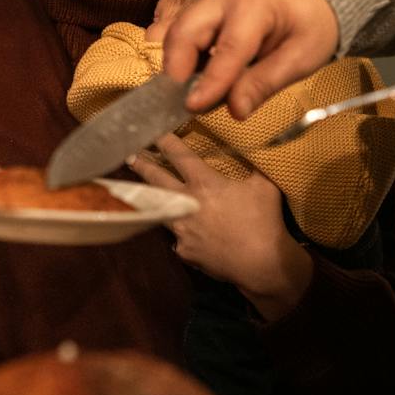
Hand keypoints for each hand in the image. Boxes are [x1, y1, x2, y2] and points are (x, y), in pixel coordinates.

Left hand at [127, 134, 312, 321]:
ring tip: (140, 191)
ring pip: (159, 208)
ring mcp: (182, 229)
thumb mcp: (265, 186)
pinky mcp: (184, 250)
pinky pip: (177, 238)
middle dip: (142, 165)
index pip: (179, 156)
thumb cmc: (264, 221)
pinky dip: (179, 233)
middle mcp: (187, 203)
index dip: (165, 141)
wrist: (261, 263)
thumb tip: (256, 148)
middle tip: (130, 156)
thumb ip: (255, 166)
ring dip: (150, 198)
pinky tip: (181, 232)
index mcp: (205, 184)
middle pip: (157, 180)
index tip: (153, 131)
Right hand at [160, 0, 339, 118]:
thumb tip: (236, 110)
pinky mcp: (202, 10)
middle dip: (176, 69)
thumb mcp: (302, 58)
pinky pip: (182, 35)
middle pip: (185, 31)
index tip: (193, 107)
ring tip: (187, 97)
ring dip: (176, 67)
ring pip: (177, 33)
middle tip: (179, 104)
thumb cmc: (311, 25)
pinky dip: (182, 61)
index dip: (210, 80)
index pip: (228, 47)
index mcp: (256, 4)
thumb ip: (266, 83)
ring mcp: (209, 0)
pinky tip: (194, 83)